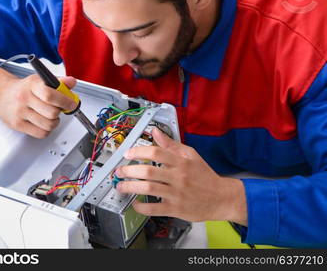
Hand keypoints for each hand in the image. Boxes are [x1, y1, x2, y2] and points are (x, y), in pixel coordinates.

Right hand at [0, 65, 77, 138]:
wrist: (0, 94)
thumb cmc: (23, 88)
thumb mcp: (40, 80)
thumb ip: (58, 81)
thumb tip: (71, 82)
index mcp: (31, 85)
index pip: (50, 95)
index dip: (65, 101)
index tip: (71, 104)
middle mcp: (24, 98)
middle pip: (52, 112)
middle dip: (60, 112)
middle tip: (59, 109)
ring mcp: (19, 113)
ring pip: (48, 124)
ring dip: (54, 122)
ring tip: (51, 116)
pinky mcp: (17, 125)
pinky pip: (41, 133)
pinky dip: (47, 130)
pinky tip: (44, 123)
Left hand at [115, 128, 247, 224]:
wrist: (222, 198)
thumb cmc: (205, 176)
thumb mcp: (191, 155)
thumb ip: (171, 144)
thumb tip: (156, 132)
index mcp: (181, 162)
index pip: (155, 153)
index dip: (138, 152)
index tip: (128, 154)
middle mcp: (178, 177)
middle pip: (148, 172)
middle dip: (129, 171)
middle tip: (119, 171)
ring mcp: (176, 194)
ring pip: (148, 189)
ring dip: (130, 187)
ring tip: (121, 186)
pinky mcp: (176, 209)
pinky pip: (154, 209)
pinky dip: (141, 207)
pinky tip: (135, 203)